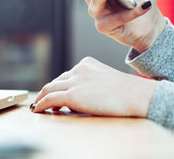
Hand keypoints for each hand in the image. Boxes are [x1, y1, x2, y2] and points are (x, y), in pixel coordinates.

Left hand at [33, 57, 158, 115]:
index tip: (54, 94)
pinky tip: (37, 110)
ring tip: (37, 106)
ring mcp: (74, 81)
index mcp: (86, 63)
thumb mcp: (106, 80)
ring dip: (41, 98)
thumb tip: (79, 97)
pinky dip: (40, 104)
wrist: (136, 95)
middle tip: (41, 101)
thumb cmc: (128, 92)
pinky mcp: (72, 95)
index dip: (59, 86)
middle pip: (56, 81)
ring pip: (49, 89)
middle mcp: (78, 69)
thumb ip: (91, 84)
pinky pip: (49, 99)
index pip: (67, 75)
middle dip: (48, 91)